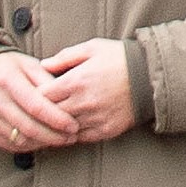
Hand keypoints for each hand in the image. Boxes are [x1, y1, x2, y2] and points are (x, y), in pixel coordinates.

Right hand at [0, 46, 74, 151]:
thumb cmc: (8, 67)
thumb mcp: (29, 65)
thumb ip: (48, 81)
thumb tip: (68, 101)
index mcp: (7, 79)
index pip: (37, 106)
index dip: (58, 120)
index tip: (73, 125)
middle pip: (28, 127)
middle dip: (54, 136)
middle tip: (71, 137)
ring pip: (18, 139)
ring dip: (42, 143)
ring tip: (59, 140)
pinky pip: (6, 144)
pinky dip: (27, 146)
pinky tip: (40, 141)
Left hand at [24, 44, 142, 145]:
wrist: (150, 77)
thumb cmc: (119, 59)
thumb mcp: (92, 48)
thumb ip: (65, 57)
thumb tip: (42, 65)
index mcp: (76, 81)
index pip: (42, 96)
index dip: (35, 96)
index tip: (35, 94)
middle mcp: (83, 102)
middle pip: (50, 115)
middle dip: (42, 113)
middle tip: (37, 111)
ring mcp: (94, 118)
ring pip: (63, 130)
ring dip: (56, 126)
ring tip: (50, 122)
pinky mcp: (105, 130)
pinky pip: (80, 138)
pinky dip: (71, 135)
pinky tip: (69, 129)